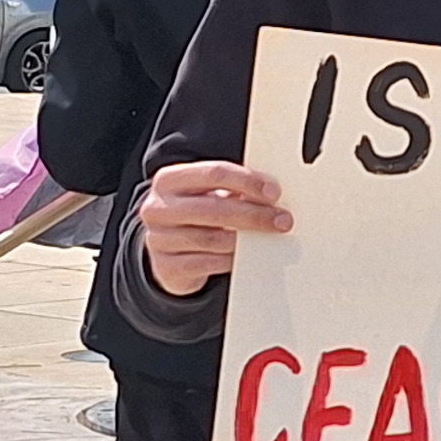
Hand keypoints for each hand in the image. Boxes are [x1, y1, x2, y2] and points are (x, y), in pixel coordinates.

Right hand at [136, 159, 286, 295]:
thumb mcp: (203, 194)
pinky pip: (207, 263)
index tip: (273, 192)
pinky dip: (231, 259)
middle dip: (254, 214)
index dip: (247, 181)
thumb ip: (230, 189)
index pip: (213, 173)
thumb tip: (271, 194)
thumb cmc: (193, 215)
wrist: (165, 251)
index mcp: (168, 180)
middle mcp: (158, 208)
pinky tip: (246, 256)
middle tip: (282, 220)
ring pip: (212, 239)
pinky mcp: (167, 267)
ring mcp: (158, 239)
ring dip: (246, 240)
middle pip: (214, 208)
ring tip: (269, 238)